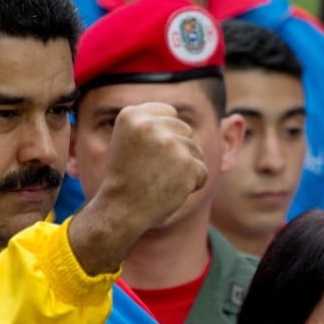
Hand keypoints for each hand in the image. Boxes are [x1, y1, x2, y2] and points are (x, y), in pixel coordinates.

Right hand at [67, 102, 208, 274]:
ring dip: (185, 168)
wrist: (121, 210)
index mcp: (132, 115)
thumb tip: (177, 113)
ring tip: (161, 180)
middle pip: (185, 131)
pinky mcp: (187, 165)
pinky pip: (202, 171)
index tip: (147, 153)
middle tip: (154, 170)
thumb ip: (150, 122)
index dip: (164, 134)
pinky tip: (171, 190)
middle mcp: (151, 125)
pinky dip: (193, 184)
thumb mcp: (127, 139)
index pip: (170, 112)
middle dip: (177, 151)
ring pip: (196, 151)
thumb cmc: (126, 176)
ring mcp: (170, 144)